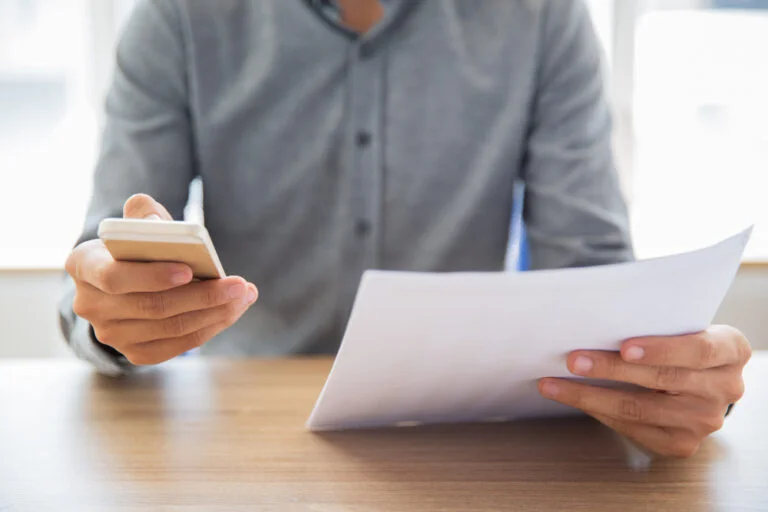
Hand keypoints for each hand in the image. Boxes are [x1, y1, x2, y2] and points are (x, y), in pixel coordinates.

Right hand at [65, 194, 257, 365]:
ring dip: (215, 313)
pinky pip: (178, 345)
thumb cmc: (134, 246)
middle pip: (153, 306)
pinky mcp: (134, 352)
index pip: (114, 277)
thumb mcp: (133, 224)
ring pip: (170, 328)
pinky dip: (209, 328)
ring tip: (244, 295)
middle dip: (202, 296)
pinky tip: (232, 311)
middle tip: (238, 285)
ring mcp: (111, 334)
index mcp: (83, 266)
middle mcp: (90, 305)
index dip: (152, 276)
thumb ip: (142, 212)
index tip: (189, 270)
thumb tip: (155, 219)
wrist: (124, 280)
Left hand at [537, 325, 750, 457]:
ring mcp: (704, 420)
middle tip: (573, 360)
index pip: (698, 349)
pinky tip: (574, 399)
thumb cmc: (680, 340)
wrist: (700, 376)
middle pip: (662, 380)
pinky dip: (599, 412)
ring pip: (640, 409)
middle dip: (610, 369)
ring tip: (555, 384)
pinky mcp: (682, 443)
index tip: (624, 346)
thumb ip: (656, 321)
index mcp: (731, 349)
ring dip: (590, 396)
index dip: (661, 349)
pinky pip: (634, 428)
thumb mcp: (682, 324)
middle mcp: (725, 388)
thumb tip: (595, 317)